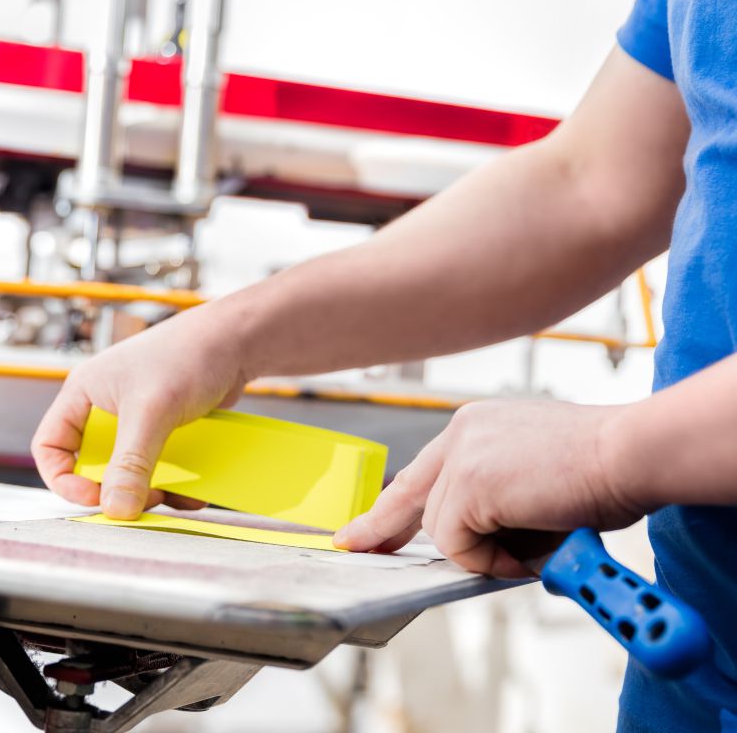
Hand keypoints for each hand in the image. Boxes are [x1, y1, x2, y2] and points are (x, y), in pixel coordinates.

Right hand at [31, 305, 247, 518]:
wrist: (236, 340)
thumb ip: (131, 463)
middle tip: (142, 499)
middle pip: (92, 464)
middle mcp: (104, 407)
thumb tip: (115, 509)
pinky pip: (159, 465)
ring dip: (148, 489)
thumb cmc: (187, 356)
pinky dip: (174, 482)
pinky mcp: (165, 427)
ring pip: (129, 469)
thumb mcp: (152, 412)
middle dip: (115, 489)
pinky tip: (194, 489)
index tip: (94, 498)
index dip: (64, 478)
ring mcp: (136, 418)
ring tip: (171, 495)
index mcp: (83, 394)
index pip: (50, 446)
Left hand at [333, 399, 645, 577]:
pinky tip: (528, 549)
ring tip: (537, 544)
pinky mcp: (467, 483)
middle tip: (353, 545)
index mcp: (475, 425)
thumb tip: (483, 545)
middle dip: (379, 527)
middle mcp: (460, 431)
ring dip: (486, 553)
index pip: (422, 471)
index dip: (393, 504)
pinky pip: (457, 545)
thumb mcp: (535, 480)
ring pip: (442, 531)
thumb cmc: (604, 470)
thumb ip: (497, 503)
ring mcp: (460, 456)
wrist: (631, 453)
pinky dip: (490, 560)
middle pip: (406, 493)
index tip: (367, 525)